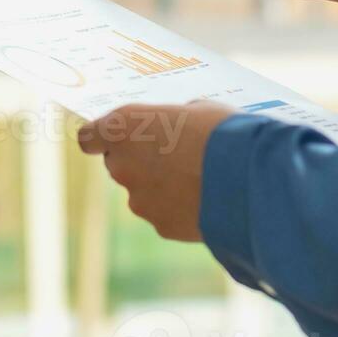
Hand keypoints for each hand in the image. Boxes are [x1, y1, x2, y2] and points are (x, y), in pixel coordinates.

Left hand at [77, 102, 234, 241]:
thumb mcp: (197, 110)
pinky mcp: (161, 226)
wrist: (248, 179)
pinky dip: (181, 210)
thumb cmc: (223, 132)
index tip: (116, 138)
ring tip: (201, 179)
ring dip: (163, 187)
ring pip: (144, 192)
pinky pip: (166, 214)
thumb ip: (173, 121)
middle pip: (119, 164)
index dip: (101, 138)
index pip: (89, 137)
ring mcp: (139, 200)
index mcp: (123, 128)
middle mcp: (122, 165)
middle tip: (176, 155)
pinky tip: (208, 200)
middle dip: (141, 161)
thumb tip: (177, 127)